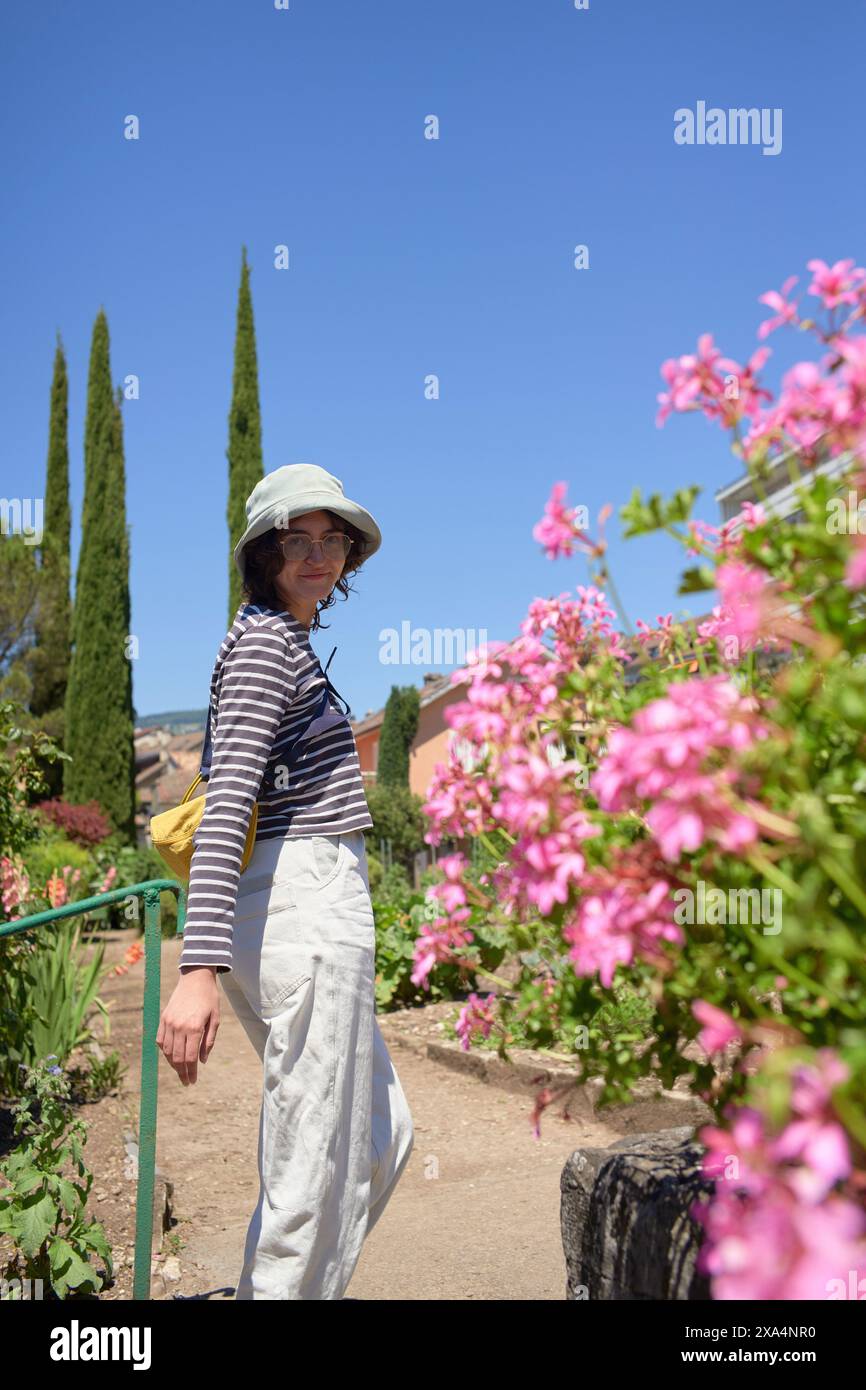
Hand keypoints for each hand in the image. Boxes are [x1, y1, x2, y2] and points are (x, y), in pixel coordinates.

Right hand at [157, 967, 220, 1085]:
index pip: (190, 1058)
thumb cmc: (209, 998)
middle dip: (182, 1072)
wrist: (195, 978)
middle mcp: (179, 1027)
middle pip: (178, 1058)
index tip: (192, 1081)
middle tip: (186, 1081)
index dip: (191, 1072)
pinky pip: (160, 1041)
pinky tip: (171, 1056)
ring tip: (180, 1070)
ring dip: (173, 1064)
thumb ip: (208, 1042)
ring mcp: (169, 1023)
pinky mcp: (163, 1019)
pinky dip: (165, 1051)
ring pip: (168, 1051)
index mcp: (194, 1028)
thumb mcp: (215, 1019)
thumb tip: (201, 1061)